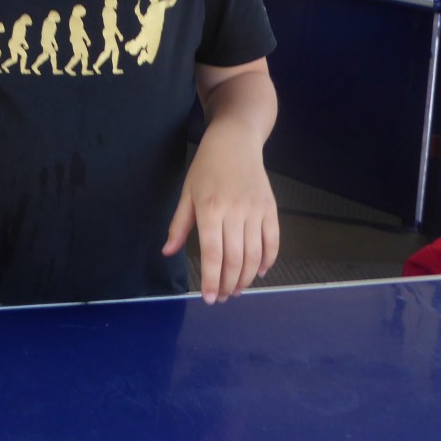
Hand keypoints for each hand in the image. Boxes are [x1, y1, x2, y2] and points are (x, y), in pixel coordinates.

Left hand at [163, 129, 278, 303]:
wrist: (235, 142)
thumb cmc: (206, 167)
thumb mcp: (187, 193)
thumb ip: (179, 225)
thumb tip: (168, 252)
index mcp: (210, 209)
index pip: (213, 253)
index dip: (212, 280)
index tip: (209, 298)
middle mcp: (234, 212)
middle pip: (235, 259)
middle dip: (228, 284)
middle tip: (222, 297)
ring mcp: (255, 210)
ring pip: (254, 254)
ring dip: (246, 278)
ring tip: (236, 289)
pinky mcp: (270, 208)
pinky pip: (273, 241)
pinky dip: (268, 260)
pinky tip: (258, 272)